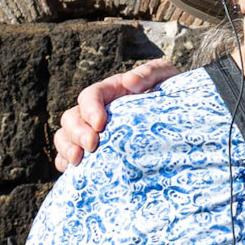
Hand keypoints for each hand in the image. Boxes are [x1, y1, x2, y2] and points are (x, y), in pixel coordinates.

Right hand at [53, 59, 177, 170]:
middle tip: (92, 145)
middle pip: (71, 118)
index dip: (90, 109)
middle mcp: (95, 112)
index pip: (89, 96)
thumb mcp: (165, 75)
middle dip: (77, 132)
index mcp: (110, 91)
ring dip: (67, 148)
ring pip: (65, 137)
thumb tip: (131, 82)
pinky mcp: (92, 152)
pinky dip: (65, 163)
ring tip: (79, 161)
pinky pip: (67, 158)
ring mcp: (91, 132)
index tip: (100, 124)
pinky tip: (75, 171)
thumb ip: (150, 73)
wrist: (179, 118)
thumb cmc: (170, 93)